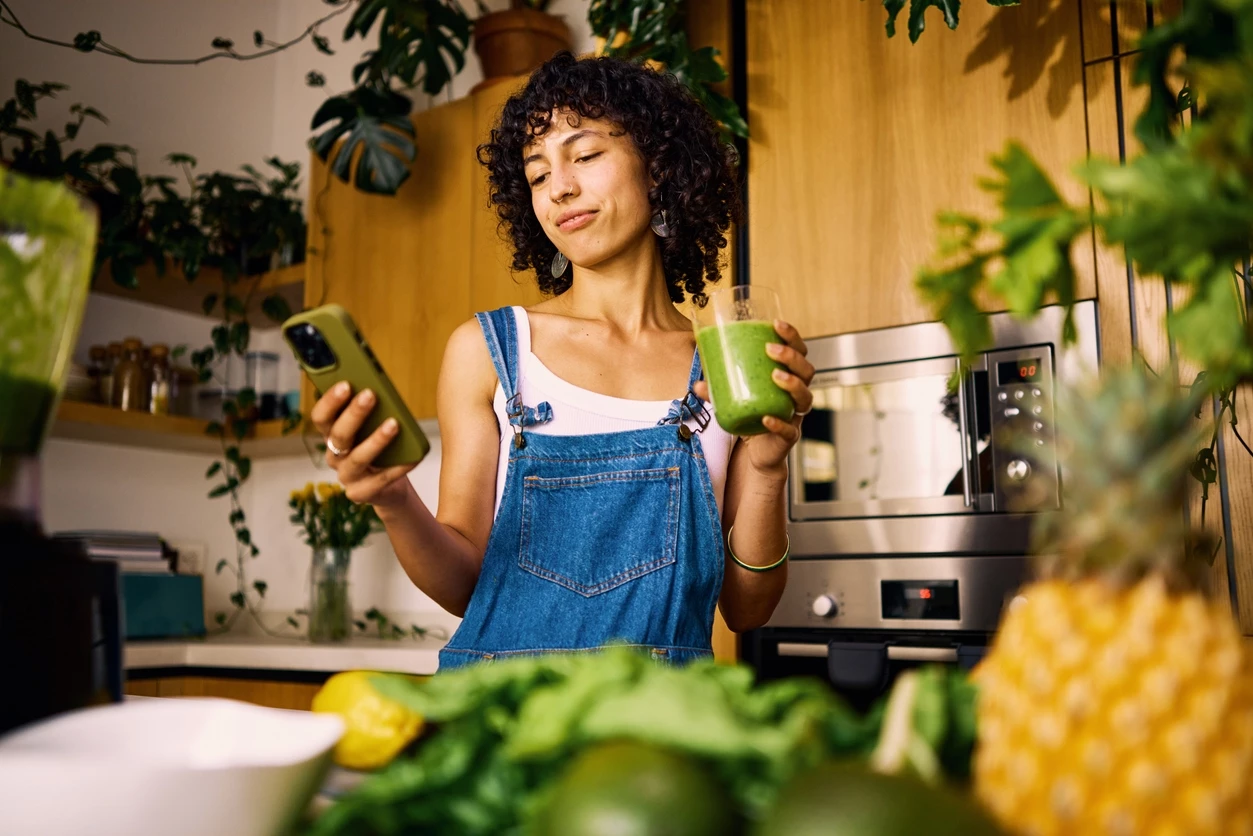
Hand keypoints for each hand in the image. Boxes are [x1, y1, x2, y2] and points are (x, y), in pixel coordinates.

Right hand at [309, 381, 416, 508]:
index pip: (321, 417)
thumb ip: (372, 412)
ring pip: (357, 458)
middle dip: (354, 414)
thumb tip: (381, 389)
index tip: (345, 384)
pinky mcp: (361, 494)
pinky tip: (413, 456)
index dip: (330, 401)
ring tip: (393, 424)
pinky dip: (398, 467)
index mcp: (332, 436)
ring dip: (376, 440)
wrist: (390, 488)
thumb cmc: (382, 450)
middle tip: (370, 395)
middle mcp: (334, 456)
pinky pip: (381, 479)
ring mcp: (347, 477)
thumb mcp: (373, 428)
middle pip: (338, 435)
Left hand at [694, 319, 814, 478]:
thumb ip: (717, 391)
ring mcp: (795, 416)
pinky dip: (779, 424)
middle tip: (771, 349)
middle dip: (792, 357)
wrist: (757, 453)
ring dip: (793, 384)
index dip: (792, 337)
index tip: (776, 324)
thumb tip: (698, 384)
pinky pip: (789, 430)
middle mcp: (796, 395)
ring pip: (805, 397)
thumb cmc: (751, 418)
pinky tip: (767, 418)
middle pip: (807, 370)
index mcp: (788, 378)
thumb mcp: (734, 399)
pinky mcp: (789, 437)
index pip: (799, 352)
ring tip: (776, 376)